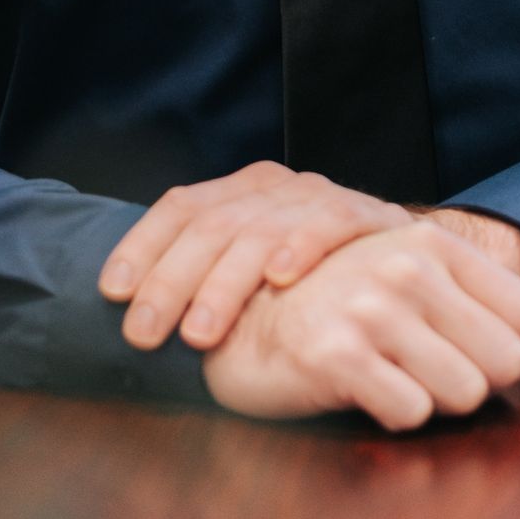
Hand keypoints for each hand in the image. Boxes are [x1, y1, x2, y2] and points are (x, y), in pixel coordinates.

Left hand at [99, 160, 410, 352]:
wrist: (408, 261)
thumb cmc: (317, 279)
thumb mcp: (258, 269)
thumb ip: (210, 277)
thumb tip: (131, 317)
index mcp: (241, 190)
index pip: (180, 206)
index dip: (142, 247)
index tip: (111, 293)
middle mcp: (275, 185)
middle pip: (211, 224)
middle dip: (171, 281)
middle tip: (143, 333)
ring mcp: (321, 196)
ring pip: (260, 230)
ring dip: (224, 283)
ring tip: (198, 333)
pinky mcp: (367, 215)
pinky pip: (330, 225)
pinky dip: (303, 248)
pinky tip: (280, 280)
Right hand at [199, 218, 519, 431]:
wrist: (245, 325)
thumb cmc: (344, 310)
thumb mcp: (425, 290)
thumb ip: (503, 300)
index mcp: (433, 244)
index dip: (506, 352)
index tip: (462, 349)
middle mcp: (406, 267)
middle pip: (507, 362)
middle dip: (475, 381)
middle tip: (422, 370)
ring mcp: (370, 308)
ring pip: (466, 393)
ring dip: (434, 402)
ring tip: (393, 378)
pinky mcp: (336, 354)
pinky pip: (411, 414)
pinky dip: (395, 415)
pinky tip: (364, 392)